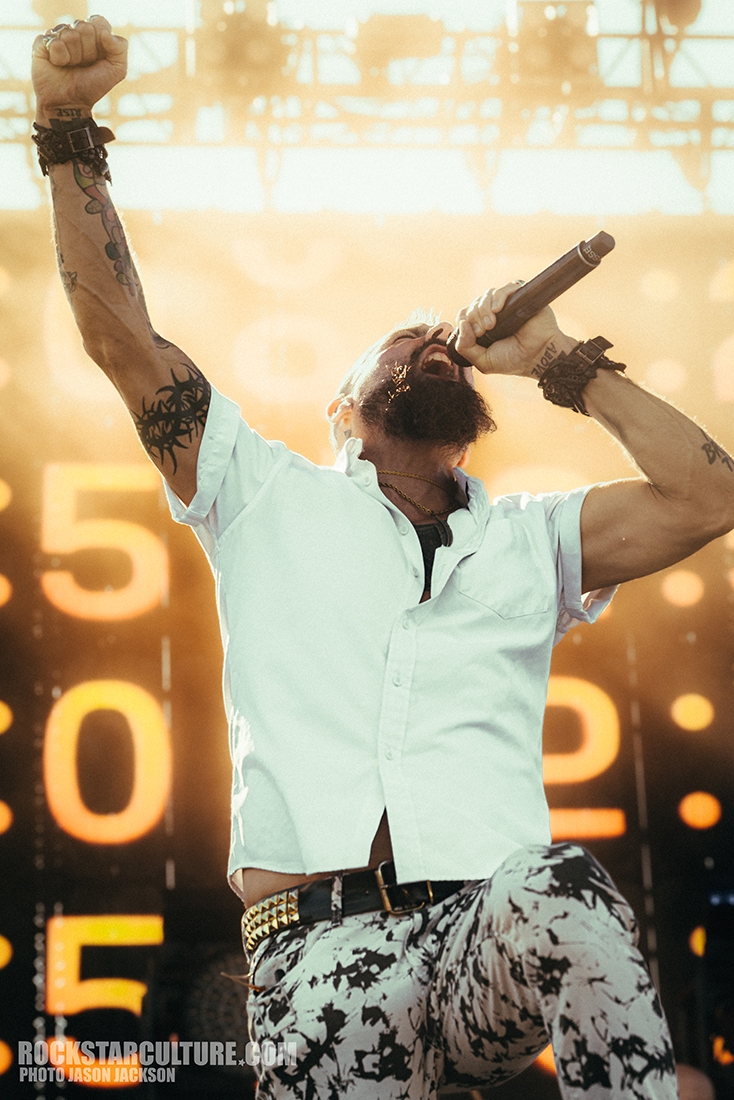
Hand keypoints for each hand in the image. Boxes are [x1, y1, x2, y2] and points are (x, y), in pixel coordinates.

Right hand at [32, 16, 127, 117]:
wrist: (70, 104)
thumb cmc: (92, 87)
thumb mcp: (116, 70)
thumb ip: (120, 48)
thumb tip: (105, 33)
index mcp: (93, 35)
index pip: (99, 22)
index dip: (100, 42)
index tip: (98, 59)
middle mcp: (75, 32)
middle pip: (85, 27)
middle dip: (87, 51)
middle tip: (82, 65)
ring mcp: (57, 36)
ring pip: (69, 34)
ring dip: (73, 56)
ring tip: (70, 66)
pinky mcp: (42, 42)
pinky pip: (53, 42)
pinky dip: (58, 58)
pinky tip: (57, 65)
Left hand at [454, 282, 576, 377]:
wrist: (539, 357)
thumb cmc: (513, 360)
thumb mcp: (483, 361)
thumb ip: (465, 347)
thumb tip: (462, 324)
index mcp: (483, 325)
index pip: (465, 313)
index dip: (464, 320)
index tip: (475, 334)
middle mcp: (494, 312)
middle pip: (474, 304)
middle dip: (474, 317)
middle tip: (483, 331)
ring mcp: (508, 303)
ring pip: (486, 295)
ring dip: (483, 309)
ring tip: (491, 325)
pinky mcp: (521, 296)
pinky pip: (504, 289)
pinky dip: (497, 297)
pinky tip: (497, 310)